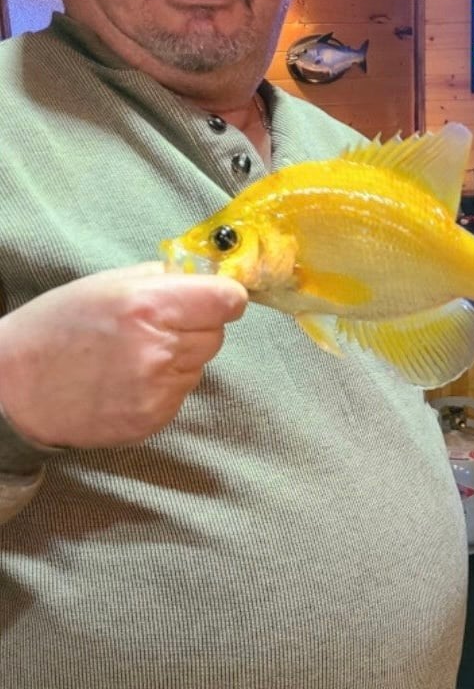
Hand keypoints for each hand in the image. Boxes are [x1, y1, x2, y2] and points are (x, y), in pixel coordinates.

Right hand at [0, 263, 246, 448]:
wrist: (16, 387)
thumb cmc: (58, 327)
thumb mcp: (109, 284)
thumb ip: (164, 279)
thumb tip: (207, 279)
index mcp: (151, 305)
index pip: (228, 301)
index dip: (224, 296)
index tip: (215, 296)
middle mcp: (160, 349)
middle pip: (217, 333)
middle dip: (197, 325)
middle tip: (159, 324)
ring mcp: (158, 390)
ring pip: (200, 364)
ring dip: (181, 356)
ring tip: (135, 354)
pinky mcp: (152, 419)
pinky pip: (181, 393)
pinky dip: (165, 384)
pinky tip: (128, 378)